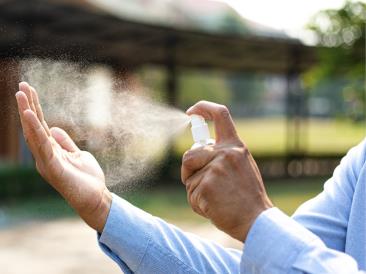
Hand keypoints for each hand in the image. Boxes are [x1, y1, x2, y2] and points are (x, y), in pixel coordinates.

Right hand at [15, 82, 111, 232]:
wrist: (97, 199)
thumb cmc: (87, 179)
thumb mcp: (77, 154)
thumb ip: (65, 143)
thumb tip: (54, 128)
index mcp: (50, 152)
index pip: (40, 126)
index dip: (34, 108)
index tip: (29, 90)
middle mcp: (45, 156)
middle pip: (33, 128)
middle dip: (27, 106)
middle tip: (21, 85)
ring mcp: (47, 163)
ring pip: (34, 135)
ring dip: (27, 114)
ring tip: (21, 95)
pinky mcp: (53, 169)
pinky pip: (43, 147)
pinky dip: (36, 131)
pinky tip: (29, 116)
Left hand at [181, 101, 272, 241]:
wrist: (257, 221)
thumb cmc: (247, 196)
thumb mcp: (241, 166)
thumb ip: (222, 155)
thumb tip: (195, 150)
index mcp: (235, 146)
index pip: (220, 114)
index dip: (203, 108)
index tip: (191, 111)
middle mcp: (226, 153)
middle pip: (190, 154)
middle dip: (188, 170)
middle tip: (200, 184)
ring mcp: (216, 168)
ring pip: (188, 176)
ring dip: (194, 189)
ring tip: (215, 199)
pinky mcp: (207, 185)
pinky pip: (191, 193)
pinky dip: (198, 204)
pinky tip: (214, 208)